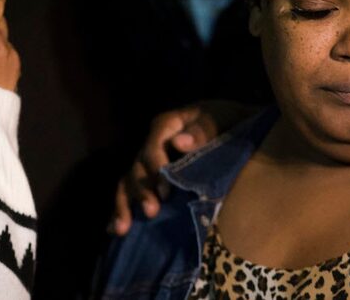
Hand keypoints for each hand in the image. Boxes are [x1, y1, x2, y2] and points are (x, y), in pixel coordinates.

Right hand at [111, 100, 258, 235]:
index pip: (153, 144)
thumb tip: (179, 142)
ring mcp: (151, 162)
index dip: (155, 166)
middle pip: (139, 165)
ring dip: (125, 204)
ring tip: (123, 228)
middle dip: (142, 190)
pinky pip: (132, 192)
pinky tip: (116, 230)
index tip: (164, 191)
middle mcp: (153, 143)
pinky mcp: (153, 179)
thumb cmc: (226, 122)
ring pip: (129, 180)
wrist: (233, 128)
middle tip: (151, 212)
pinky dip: (123, 209)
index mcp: (167, 125)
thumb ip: (202, 131)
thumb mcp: (219, 120)